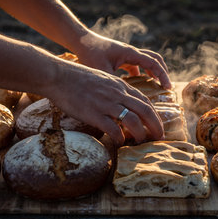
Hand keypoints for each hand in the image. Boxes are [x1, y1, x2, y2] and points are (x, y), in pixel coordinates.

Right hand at [46, 61, 163, 145]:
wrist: (58, 76)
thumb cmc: (76, 77)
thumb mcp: (101, 78)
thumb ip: (113, 89)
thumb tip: (119, 102)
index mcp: (119, 85)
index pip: (144, 100)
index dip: (153, 113)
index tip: (156, 123)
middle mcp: (117, 94)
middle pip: (144, 110)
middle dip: (155, 125)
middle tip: (159, 136)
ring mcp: (106, 104)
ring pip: (133, 120)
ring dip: (140, 133)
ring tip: (141, 141)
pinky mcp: (94, 114)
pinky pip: (113, 129)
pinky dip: (120, 138)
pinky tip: (119, 142)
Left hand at [73, 30, 171, 88]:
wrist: (80, 41)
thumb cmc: (90, 54)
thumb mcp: (102, 71)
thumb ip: (115, 84)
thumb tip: (124, 100)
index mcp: (130, 53)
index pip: (153, 63)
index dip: (162, 75)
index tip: (167, 88)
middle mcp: (131, 52)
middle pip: (155, 59)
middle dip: (162, 72)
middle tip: (166, 87)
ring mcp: (126, 54)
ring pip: (146, 61)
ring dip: (153, 73)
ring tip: (156, 87)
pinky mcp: (121, 57)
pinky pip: (136, 65)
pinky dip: (141, 74)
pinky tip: (137, 87)